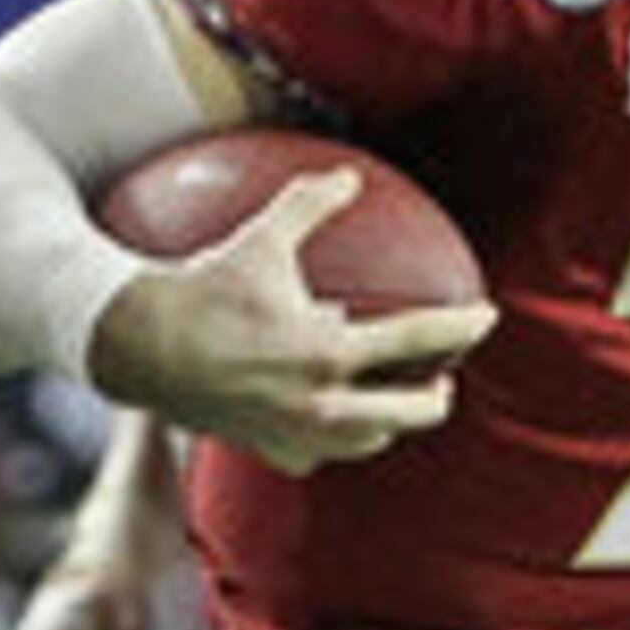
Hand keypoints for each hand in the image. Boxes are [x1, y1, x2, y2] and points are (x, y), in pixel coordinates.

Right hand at [85, 172, 494, 471]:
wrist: (142, 349)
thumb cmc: (203, 288)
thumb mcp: (261, 238)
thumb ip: (310, 204)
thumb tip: (348, 176)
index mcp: (328, 353)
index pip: (417, 340)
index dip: (461, 327)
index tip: (487, 317)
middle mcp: (322, 405)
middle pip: (412, 412)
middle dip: (437, 397)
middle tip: (444, 380)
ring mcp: (301, 436)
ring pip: (370, 439)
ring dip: (388, 421)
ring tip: (392, 400)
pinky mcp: (275, 453)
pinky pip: (323, 453)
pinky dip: (334, 436)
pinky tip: (334, 420)